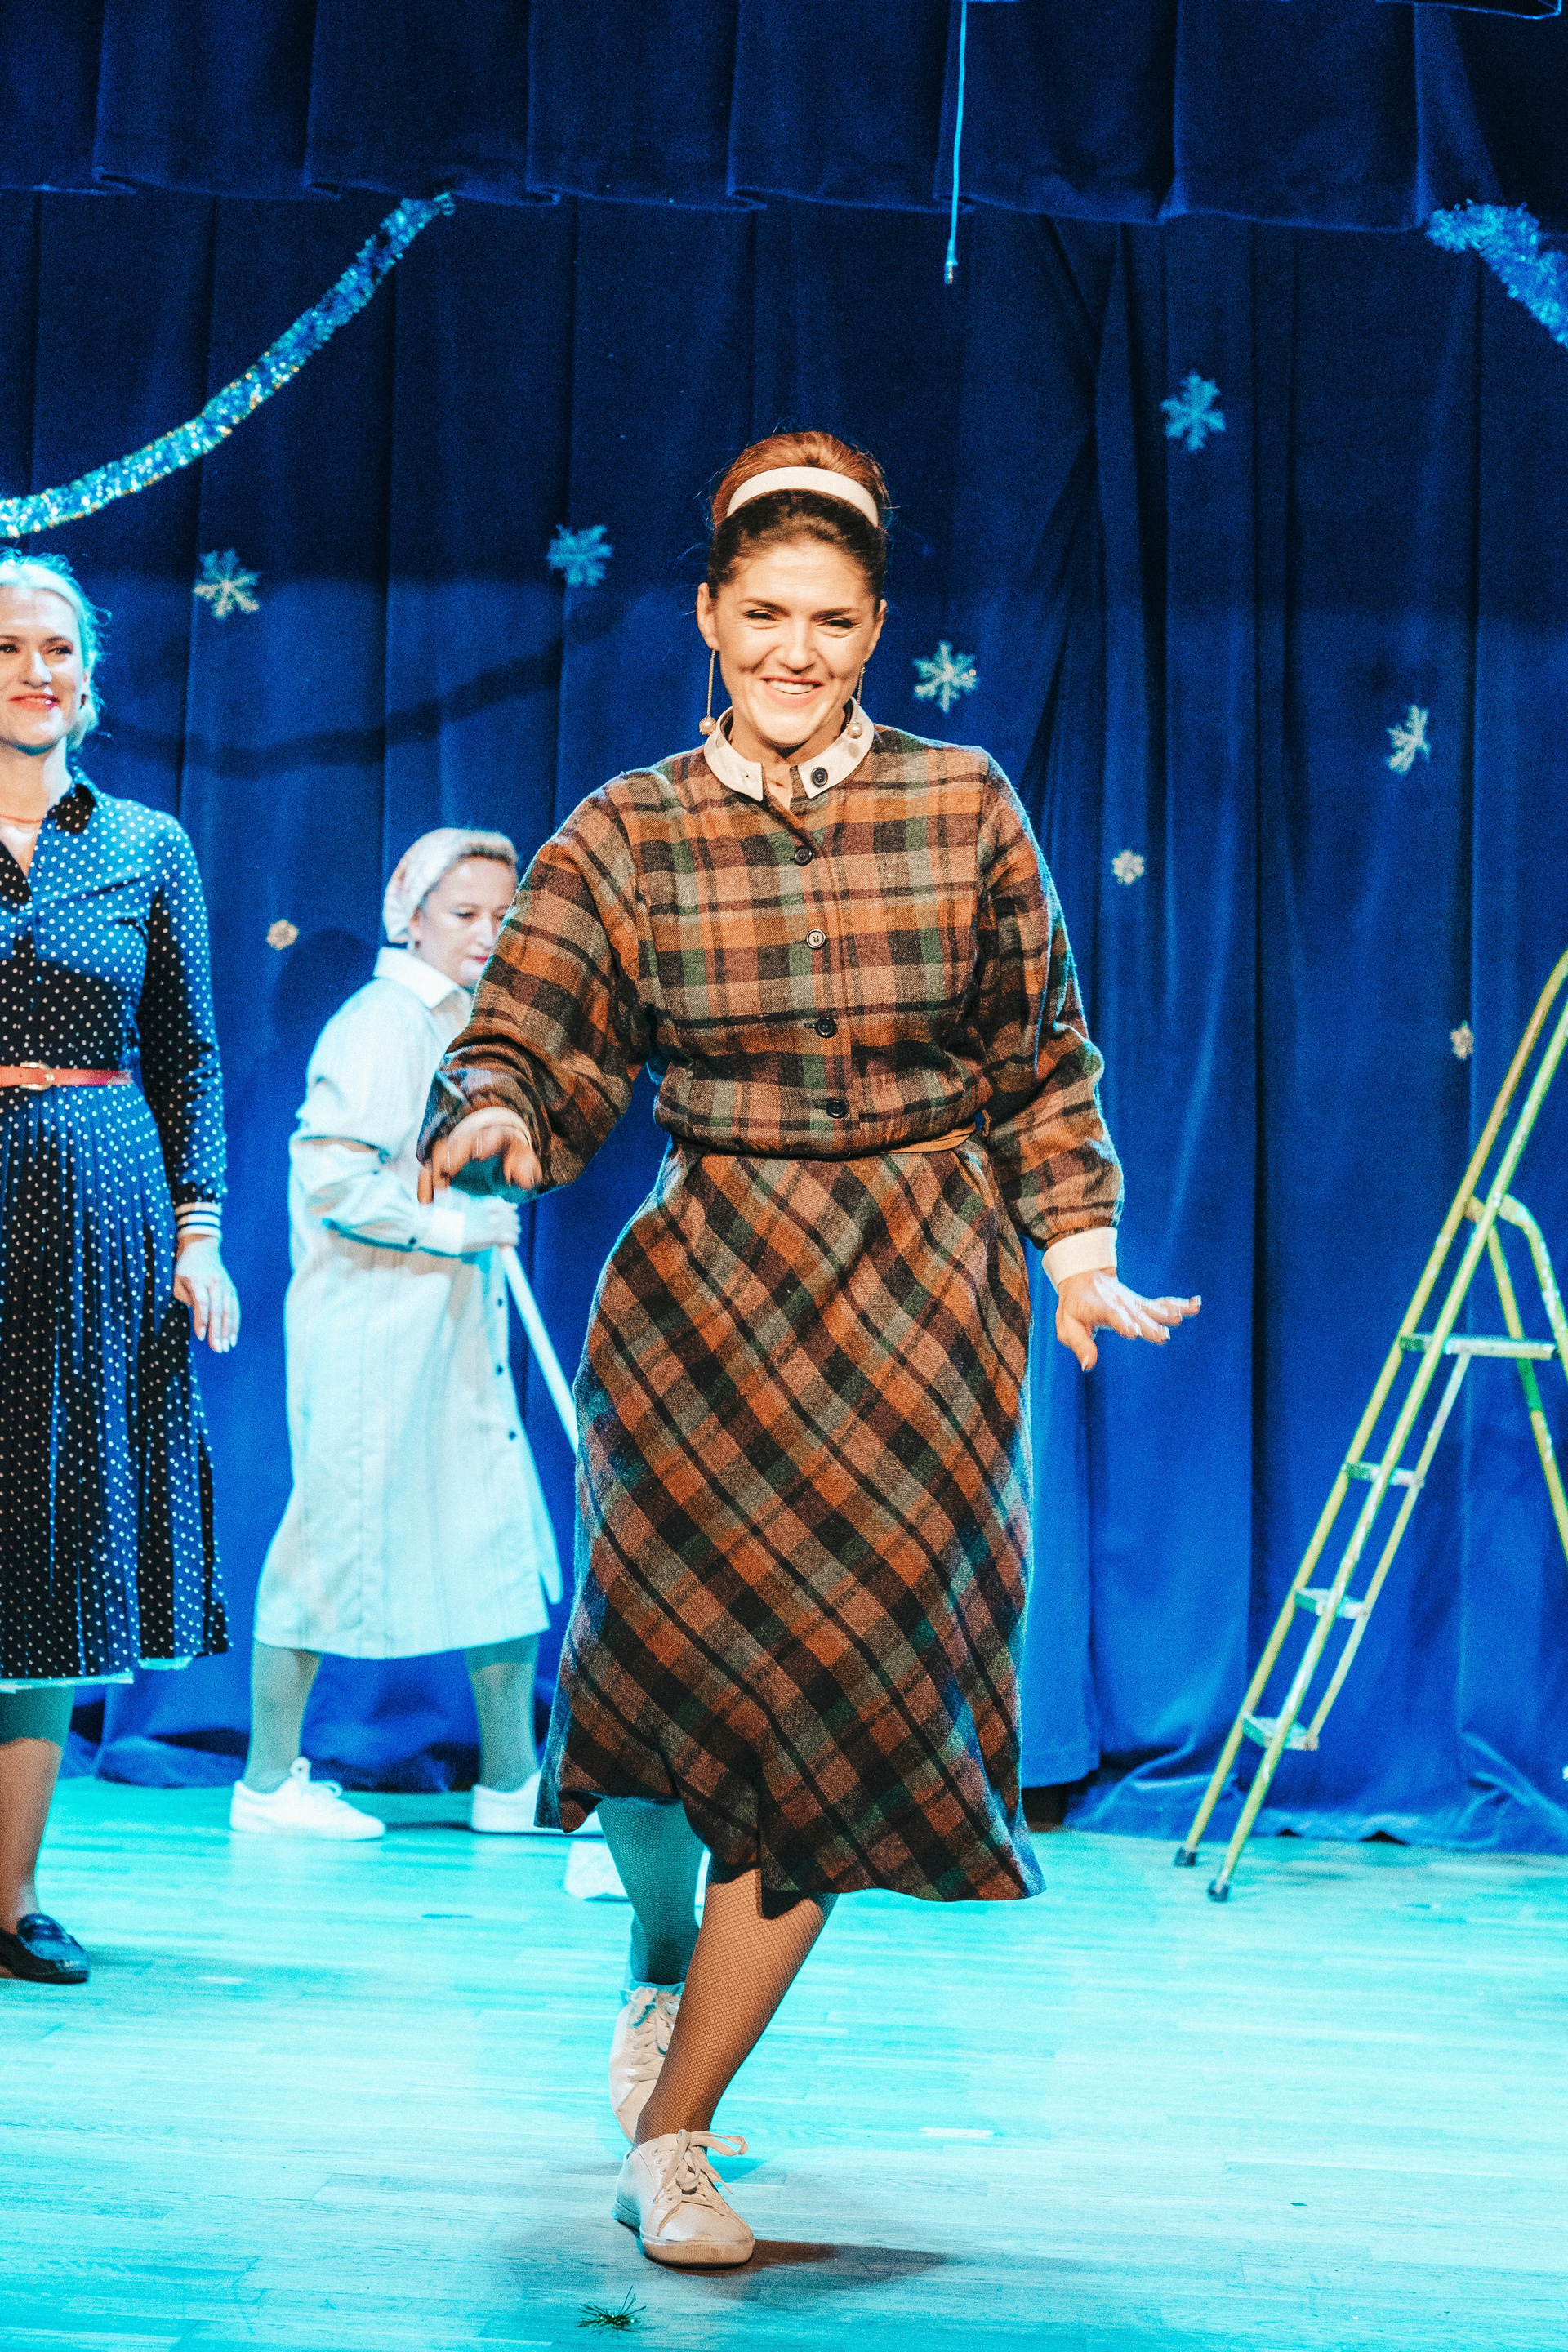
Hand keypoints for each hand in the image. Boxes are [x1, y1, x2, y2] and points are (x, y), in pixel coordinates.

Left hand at [174, 1237, 240, 1353]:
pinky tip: (232, 1338)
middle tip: (217, 1349)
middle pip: (217, 1310)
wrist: (202, 1249)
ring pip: (228, 1311)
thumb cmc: (184, 1270)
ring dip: (227, 1331)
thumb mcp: (177, 1282)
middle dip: (217, 1331)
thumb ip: (187, 1300)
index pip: (201, 1303)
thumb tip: (200, 1321)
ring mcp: (225, 1285)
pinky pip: (235, 1309)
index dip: (201, 1321)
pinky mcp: (231, 1289)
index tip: (201, 1337)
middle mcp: (214, 1282)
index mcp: (196, 1280)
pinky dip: (234, 1324)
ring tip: (226, 1347)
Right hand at [418, 1109, 542, 1202]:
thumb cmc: (517, 1168)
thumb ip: (527, 1173)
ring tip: (436, 1191)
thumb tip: (520, 1176)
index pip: (492, 1136)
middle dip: (454, 1154)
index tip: (479, 1154)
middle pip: (461, 1142)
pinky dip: (425, 1185)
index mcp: (499, 1138)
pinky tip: (425, 1202)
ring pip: (440, 1154)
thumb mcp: (528, 1172)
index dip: (485, 1143)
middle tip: (447, 1171)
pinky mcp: (444, 1166)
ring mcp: (457, 1151)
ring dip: (435, 1170)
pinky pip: (430, 1172)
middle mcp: (474, 1140)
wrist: (504, 1166)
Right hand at [461, 1198, 521, 1252]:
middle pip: (512, 1217)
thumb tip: (514, 1206)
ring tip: (508, 1236)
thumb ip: (495, 1205)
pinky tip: (510, 1243)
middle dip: (512, 1223)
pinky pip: (511, 1238)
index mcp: (489, 1203)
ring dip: (513, 1232)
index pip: (506, 1206)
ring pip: (514, 1227)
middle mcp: (494, 1212)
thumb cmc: (460, 1219)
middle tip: (508, 1229)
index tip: (505, 1219)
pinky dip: (513, 1241)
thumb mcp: (476, 1207)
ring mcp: (494, 1224)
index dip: (508, 1213)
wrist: (449, 1230)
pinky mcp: (494, 1236)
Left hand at [1055, 1269, 1198, 1371]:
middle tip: (1162, 1336)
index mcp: (1099, 1308)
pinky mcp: (1143, 1304)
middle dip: (1149, 1326)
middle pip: (1137, 1316)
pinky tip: (1196, 1304)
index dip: (1122, 1323)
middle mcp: (1120, 1304)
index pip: (1111, 1315)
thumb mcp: (1066, 1325)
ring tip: (1181, 1318)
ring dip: (1168, 1313)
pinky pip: (1163, 1304)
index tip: (1133, 1331)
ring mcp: (1134, 1303)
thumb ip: (1079, 1345)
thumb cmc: (1074, 1305)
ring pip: (1153, 1309)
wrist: (1084, 1276)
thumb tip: (1087, 1366)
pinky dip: (1180, 1304)